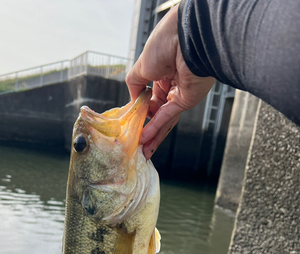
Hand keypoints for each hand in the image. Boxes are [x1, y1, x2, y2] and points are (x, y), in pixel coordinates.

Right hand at [126, 5, 214, 159]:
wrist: (187, 38)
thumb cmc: (164, 43)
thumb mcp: (141, 66)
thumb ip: (134, 85)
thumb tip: (133, 102)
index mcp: (161, 72)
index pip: (150, 96)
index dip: (141, 110)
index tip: (132, 122)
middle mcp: (172, 84)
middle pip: (156, 111)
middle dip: (146, 128)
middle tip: (136, 143)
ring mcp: (180, 93)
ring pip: (163, 118)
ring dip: (152, 135)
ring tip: (142, 150)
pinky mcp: (186, 100)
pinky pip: (168, 115)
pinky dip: (156, 127)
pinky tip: (145, 138)